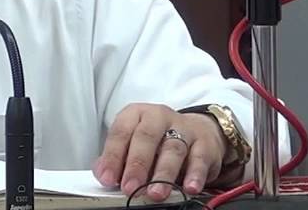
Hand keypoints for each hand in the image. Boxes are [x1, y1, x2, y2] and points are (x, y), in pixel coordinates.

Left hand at [91, 103, 228, 200]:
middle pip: (146, 138)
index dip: (112, 157)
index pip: (120, 132)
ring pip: (172, 149)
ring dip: (163, 174)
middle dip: (137, 165)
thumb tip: (103, 174)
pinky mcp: (205, 143)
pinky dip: (195, 175)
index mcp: (136, 114)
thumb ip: (118, 157)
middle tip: (130, 187)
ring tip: (156, 193)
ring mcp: (184, 128)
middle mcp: (159, 117)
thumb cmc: (158, 139)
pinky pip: (199, 159)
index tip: (107, 178)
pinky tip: (189, 187)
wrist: (197, 131)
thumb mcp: (134, 142)